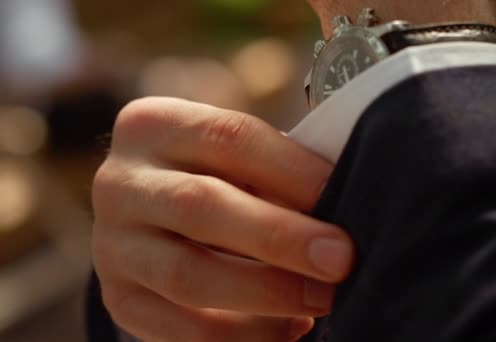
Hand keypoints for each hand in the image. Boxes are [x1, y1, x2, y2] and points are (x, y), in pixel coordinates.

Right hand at [92, 97, 354, 340]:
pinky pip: (182, 330)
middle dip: (280, 236)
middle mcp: (121, 182)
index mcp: (153, 125)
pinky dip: (245, 336)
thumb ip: (276, 172)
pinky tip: (289, 327)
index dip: (293, 170)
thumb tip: (343, 205)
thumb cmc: (216, 177)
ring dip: (267, 293)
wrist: (152, 214)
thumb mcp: (236, 157)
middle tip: (340, 259)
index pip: (229, 137)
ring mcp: (112, 245)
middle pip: (200, 205)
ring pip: (188, 276)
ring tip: (321, 299)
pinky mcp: (120, 300)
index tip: (345, 194)